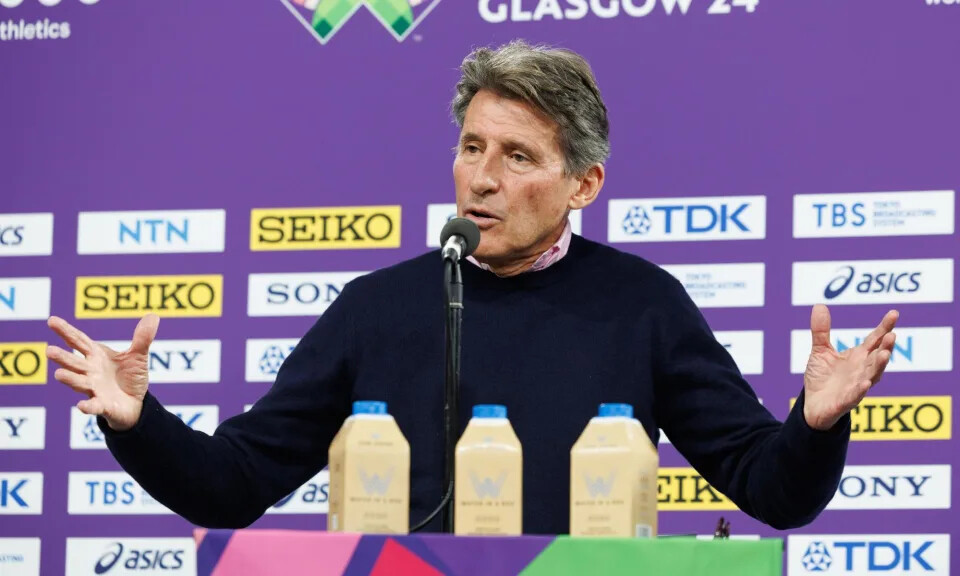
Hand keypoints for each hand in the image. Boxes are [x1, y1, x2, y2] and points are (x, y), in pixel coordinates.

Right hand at [46, 314, 159, 431]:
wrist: (136, 404)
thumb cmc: (130, 378)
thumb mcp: (138, 356)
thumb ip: (142, 338)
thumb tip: (153, 316)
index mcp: (96, 356)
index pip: (79, 341)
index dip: (66, 331)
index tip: (51, 320)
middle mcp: (90, 372)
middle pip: (74, 363)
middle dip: (63, 358)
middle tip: (49, 350)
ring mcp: (94, 389)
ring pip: (79, 383)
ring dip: (70, 379)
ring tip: (59, 374)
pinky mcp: (103, 406)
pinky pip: (94, 406)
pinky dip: (88, 406)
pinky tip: (82, 405)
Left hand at [802, 304, 897, 430]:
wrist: (812, 404)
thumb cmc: (822, 377)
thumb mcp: (820, 351)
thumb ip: (821, 330)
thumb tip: (819, 305)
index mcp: (858, 357)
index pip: (875, 340)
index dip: (884, 328)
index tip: (894, 314)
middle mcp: (862, 370)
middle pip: (877, 357)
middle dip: (885, 347)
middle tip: (892, 335)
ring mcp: (856, 386)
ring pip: (872, 376)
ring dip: (879, 366)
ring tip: (884, 355)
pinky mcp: (846, 401)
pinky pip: (855, 396)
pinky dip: (859, 390)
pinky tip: (864, 384)